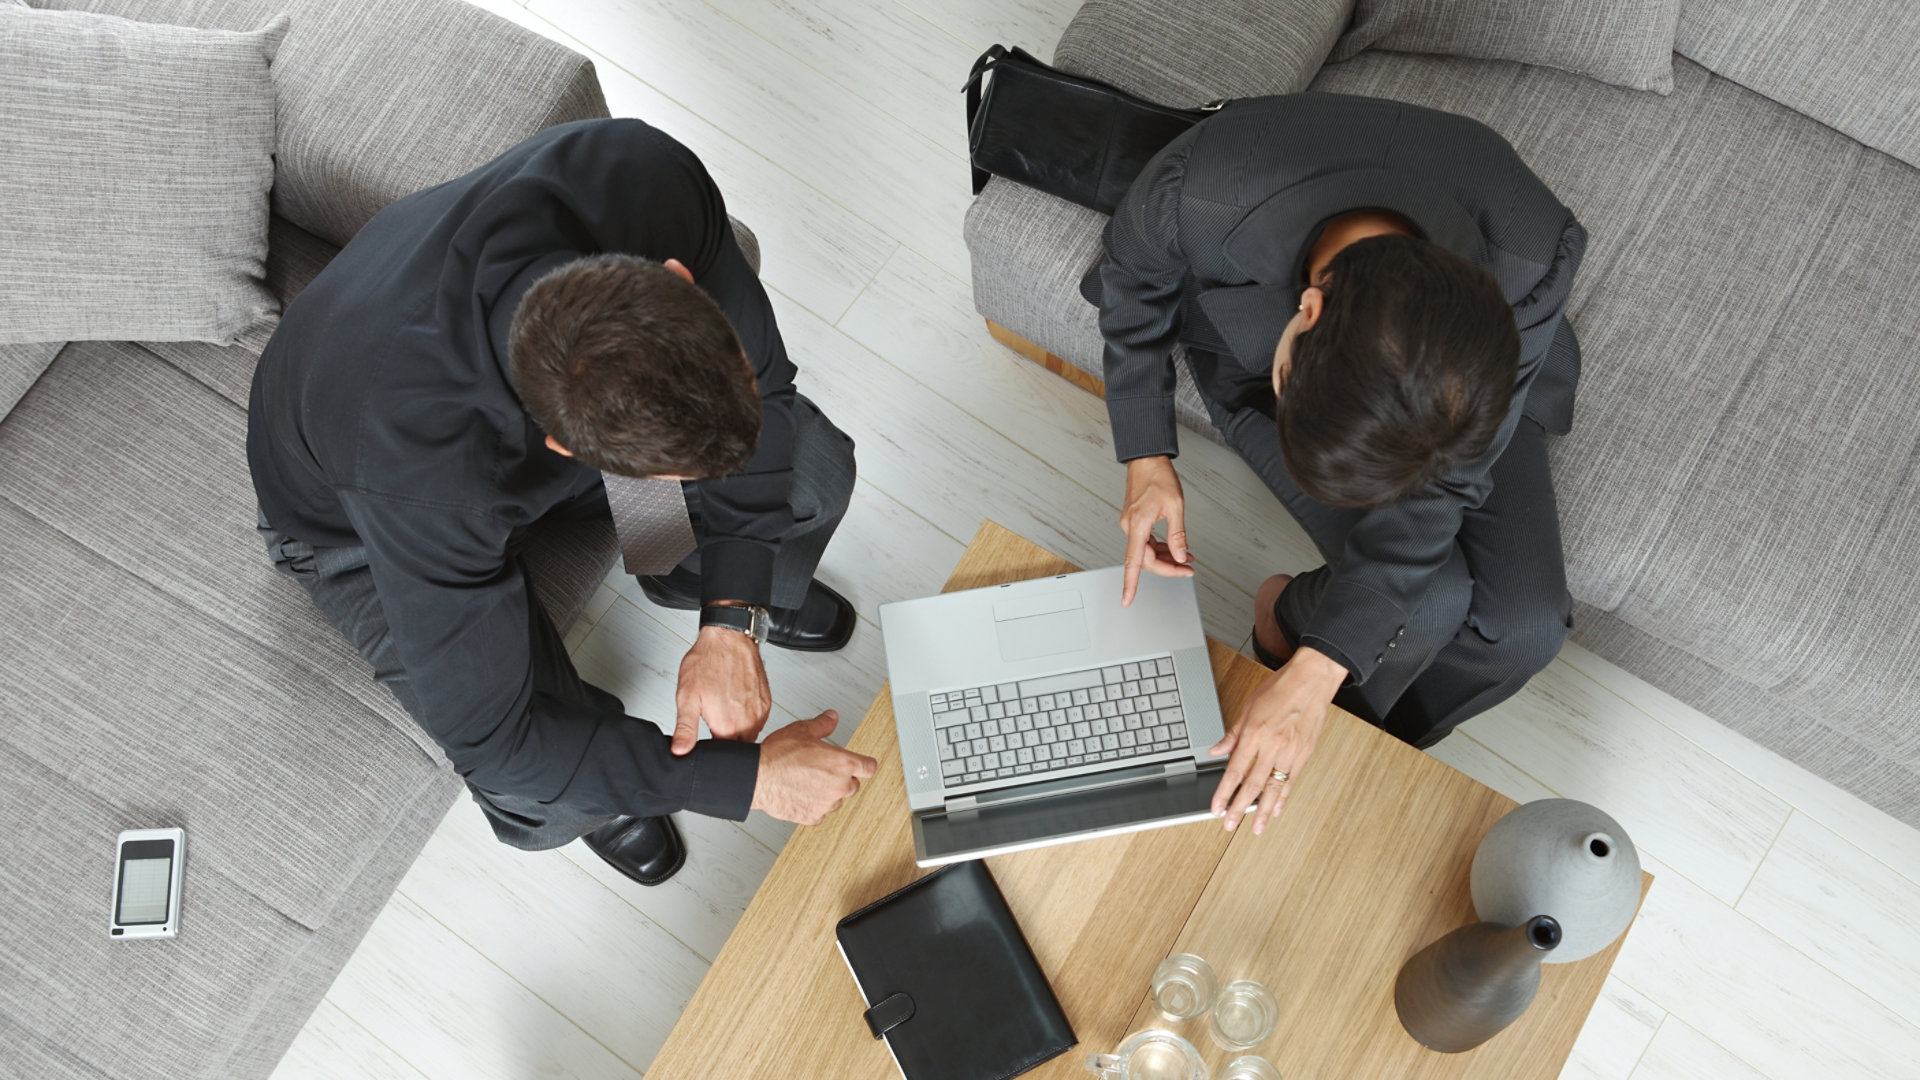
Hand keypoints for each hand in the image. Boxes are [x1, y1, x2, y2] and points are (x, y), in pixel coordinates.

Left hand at [671, 625, 771, 753]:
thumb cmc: (707, 662)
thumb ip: (685, 729)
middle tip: (713, 721)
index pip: (723, 755)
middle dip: (725, 741)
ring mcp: (760, 712)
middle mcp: (748, 722)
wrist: (728, 638)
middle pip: (738, 747)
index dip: (712, 750)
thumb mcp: (687, 697)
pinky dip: (747, 717)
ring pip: (750, 734)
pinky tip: (735, 703)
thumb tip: (680, 752)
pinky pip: (758, 719)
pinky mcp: (766, 702)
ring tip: (723, 710)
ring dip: (737, 729)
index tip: (705, 738)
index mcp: (728, 726)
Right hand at [750, 711, 878, 824]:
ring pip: (836, 800)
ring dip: (828, 793)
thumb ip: (823, 725)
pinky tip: (801, 794)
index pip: (869, 768)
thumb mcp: (803, 730)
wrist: (757, 777)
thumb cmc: (778, 755)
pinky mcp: (813, 817)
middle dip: (842, 778)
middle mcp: (839, 786)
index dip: (865, 765)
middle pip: (854, 785)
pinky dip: (814, 806)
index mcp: (843, 763)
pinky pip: (821, 813)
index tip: (862, 765)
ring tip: (809, 782)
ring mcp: (827, 804)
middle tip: (823, 770)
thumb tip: (832, 718)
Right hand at [1119, 455, 1193, 605]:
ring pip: (1147, 553)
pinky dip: (1161, 548)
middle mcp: (1130, 527)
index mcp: (1138, 525)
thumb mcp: (1175, 506)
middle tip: (1188, 570)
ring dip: (1166, 558)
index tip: (1126, 600)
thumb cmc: (1158, 477)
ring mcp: (1131, 525)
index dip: (1130, 584)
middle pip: (1146, 560)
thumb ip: (1177, 535)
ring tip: (1186, 559)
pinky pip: (1146, 543)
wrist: (1147, 459)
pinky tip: (1174, 548)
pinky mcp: (1135, 522)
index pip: (1134, 562)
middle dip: (1168, 568)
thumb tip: (1180, 556)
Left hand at [1209, 646, 1346, 833]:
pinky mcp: (1305, 753)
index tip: (1217, 808)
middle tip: (1230, 825)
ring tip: (1256, 828)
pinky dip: (1284, 797)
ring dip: (1264, 811)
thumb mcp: (1248, 707)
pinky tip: (1277, 810)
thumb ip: (1233, 734)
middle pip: (1253, 785)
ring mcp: (1291, 751)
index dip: (1224, 793)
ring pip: (1274, 788)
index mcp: (1254, 733)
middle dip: (1240, 808)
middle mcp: (1272, 746)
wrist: (1311, 680)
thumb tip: (1216, 751)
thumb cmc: (1280, 688)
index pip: (1234, 771)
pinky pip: (1292, 781)